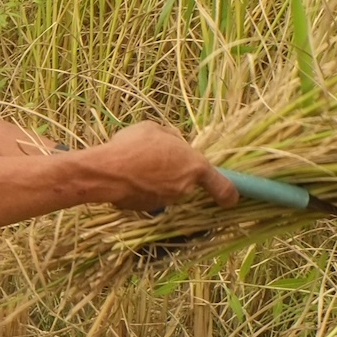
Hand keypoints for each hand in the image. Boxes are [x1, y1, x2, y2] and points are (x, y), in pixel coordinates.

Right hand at [82, 123, 236, 213]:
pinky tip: (126, 176)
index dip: (227, 193)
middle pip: (185, 182)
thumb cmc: (134, 145)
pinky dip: (140, 188)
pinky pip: (148, 196)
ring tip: (134, 164)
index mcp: (195, 166)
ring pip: (165, 188)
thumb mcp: (154, 128)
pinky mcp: (147, 208)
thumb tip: (174, 141)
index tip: (230, 200)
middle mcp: (184, 187)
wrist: (107, 171)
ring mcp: (166, 200)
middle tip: (154, 158)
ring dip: (155, 179)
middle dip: (173, 172)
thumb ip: (170, 137)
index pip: (221, 185)